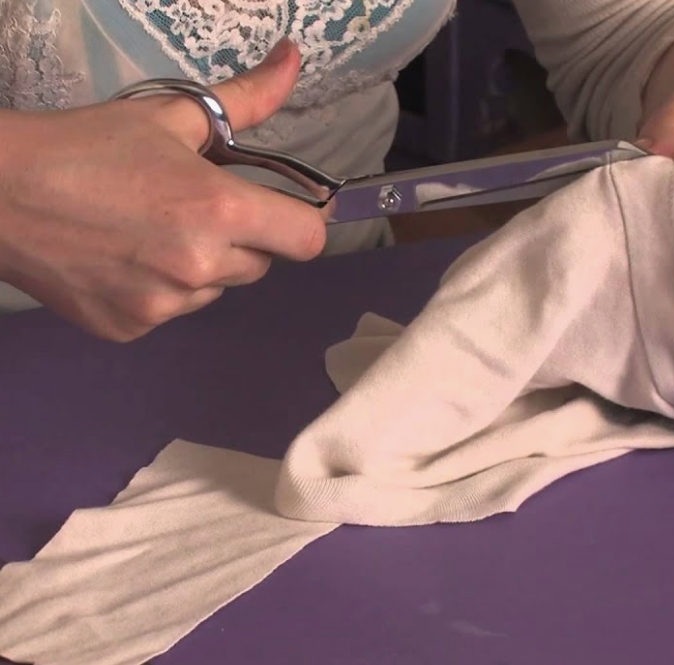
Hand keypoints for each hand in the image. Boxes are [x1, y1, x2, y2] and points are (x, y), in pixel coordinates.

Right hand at [0, 39, 326, 340]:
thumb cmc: (87, 147)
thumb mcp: (171, 117)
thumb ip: (246, 99)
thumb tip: (294, 59)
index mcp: (219, 210)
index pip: (307, 239)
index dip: (300, 222)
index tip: (279, 210)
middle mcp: (200, 266)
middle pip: (261, 263)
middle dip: (242, 238)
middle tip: (189, 208)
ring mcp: (165, 305)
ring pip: (217, 289)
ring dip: (201, 266)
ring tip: (147, 232)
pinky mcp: (131, 329)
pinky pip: (173, 311)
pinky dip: (159, 291)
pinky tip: (120, 259)